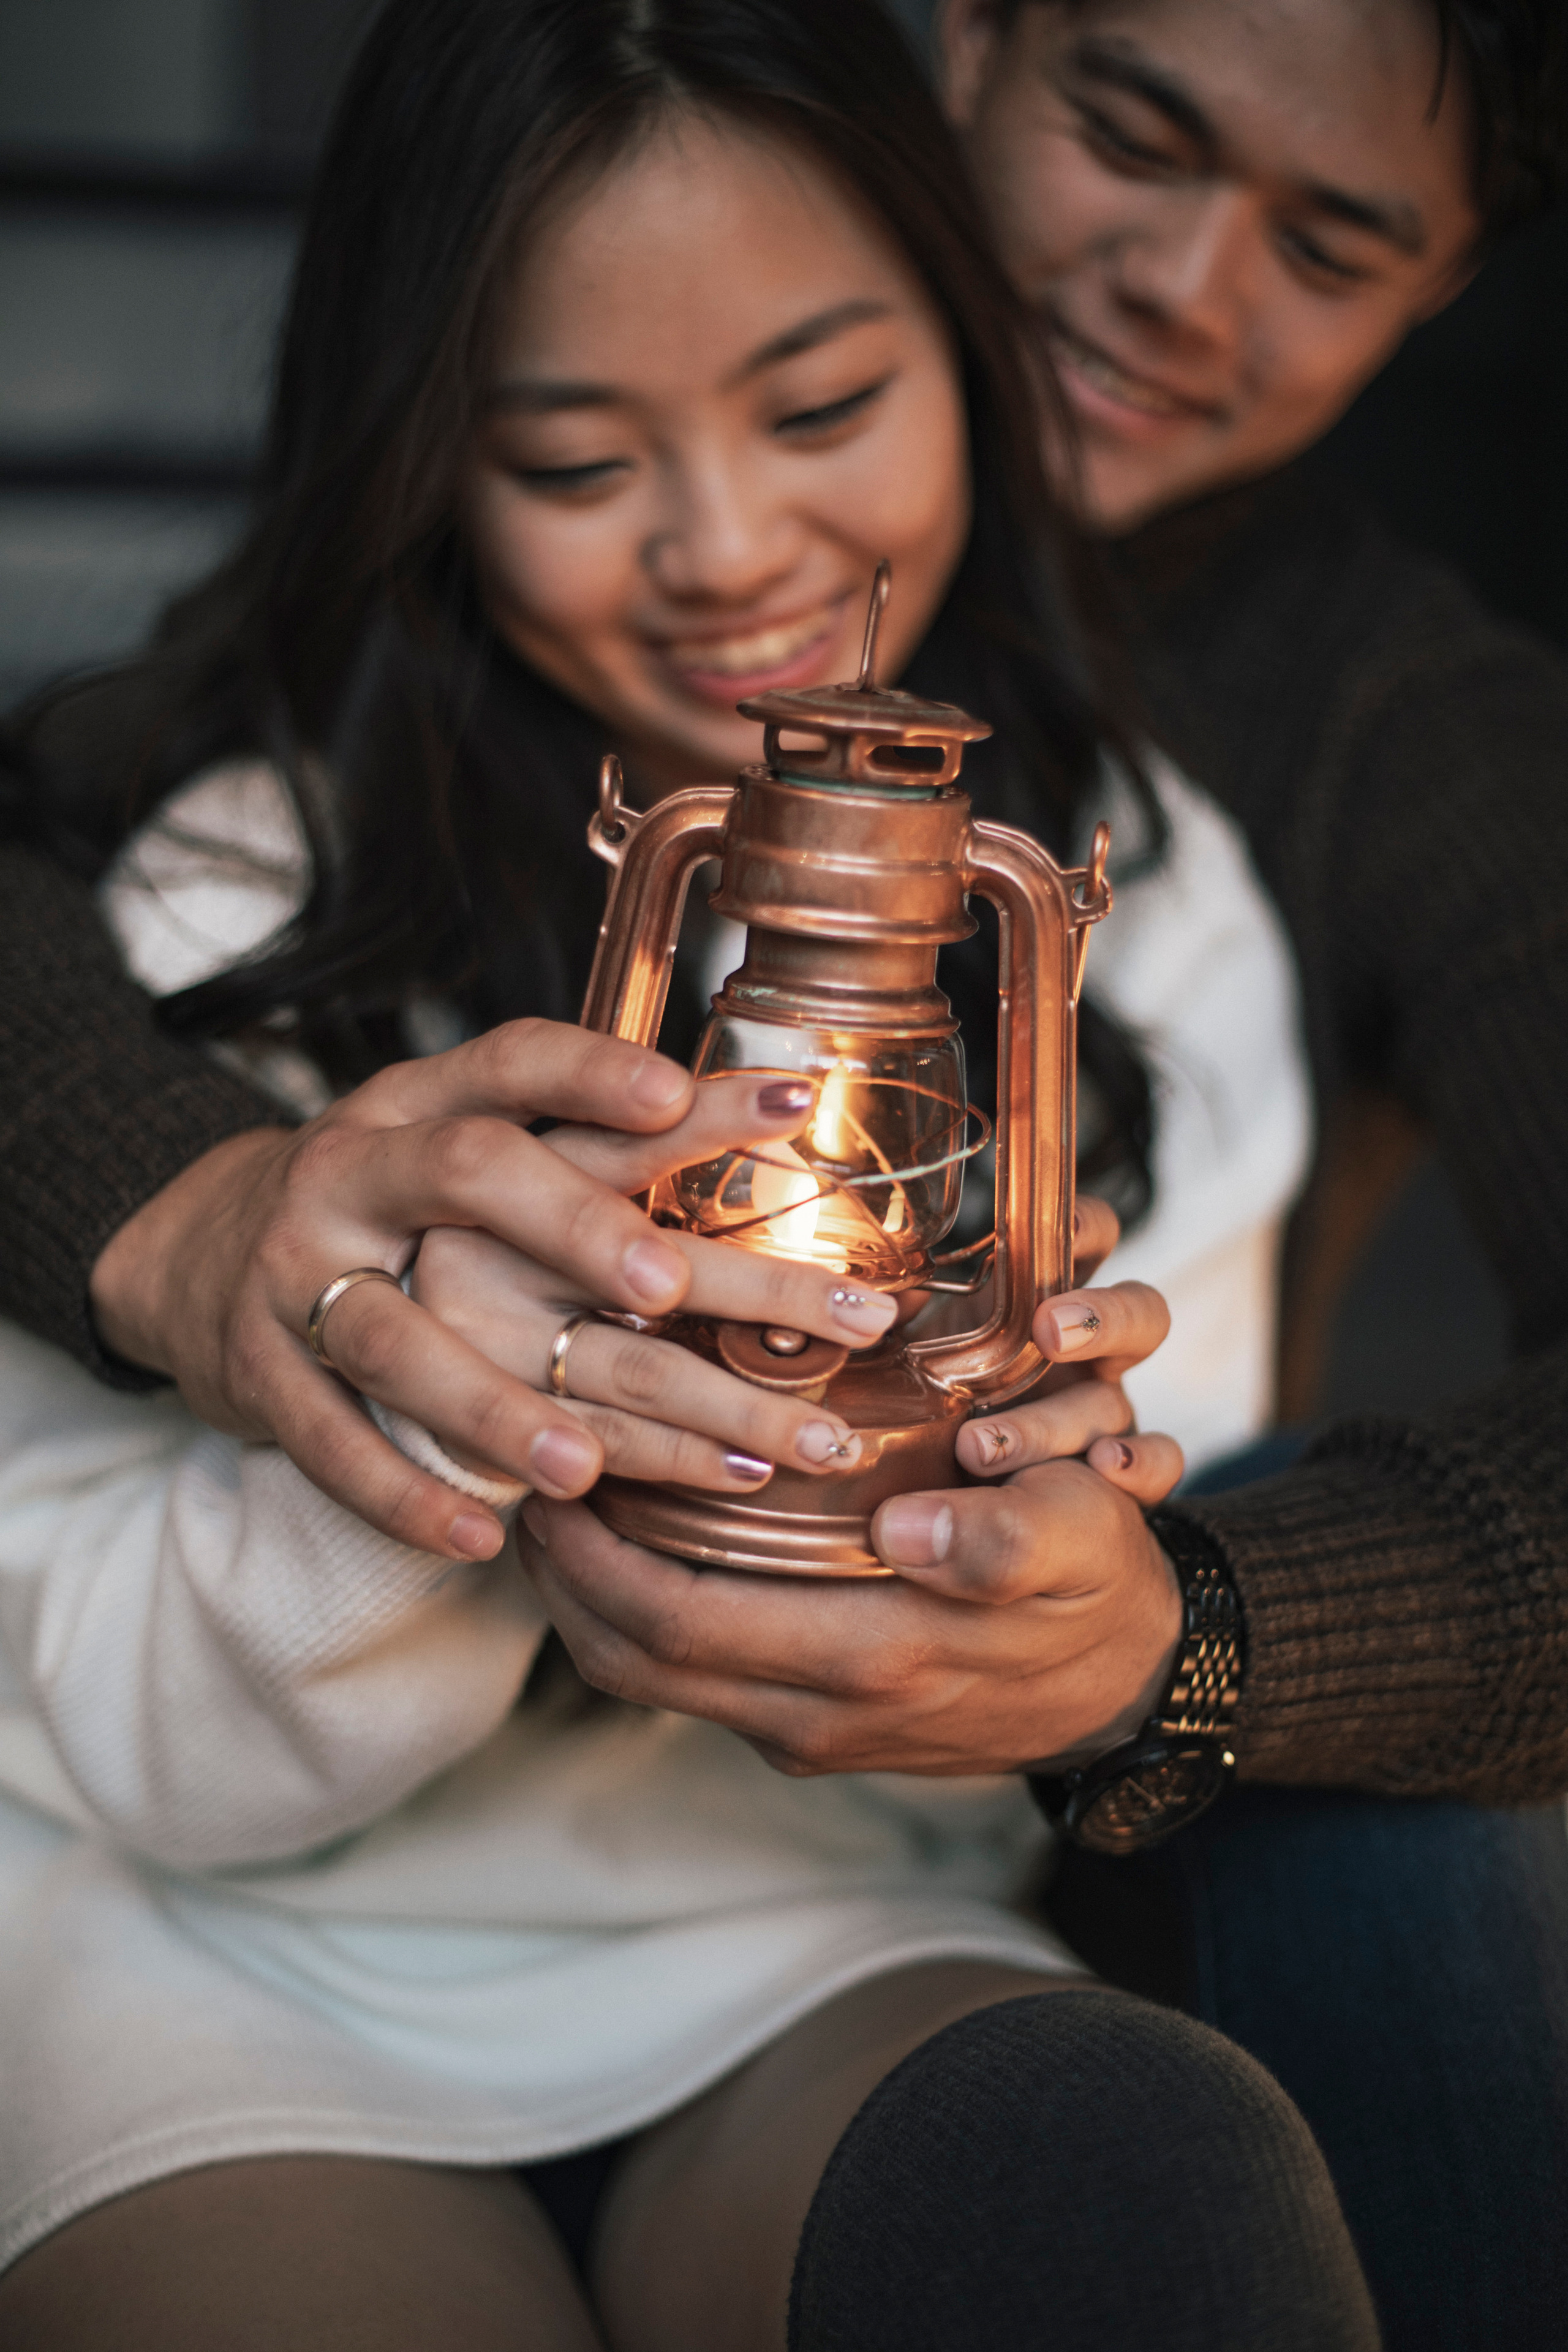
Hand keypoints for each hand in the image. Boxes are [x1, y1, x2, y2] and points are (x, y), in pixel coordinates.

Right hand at [89, 1020, 895, 1563]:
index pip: (515, 1063)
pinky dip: (405, 1495)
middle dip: (571, 1227)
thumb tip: (764, 1127)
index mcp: (422, 1104)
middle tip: (671, 1284)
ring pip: (395, 1340)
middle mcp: (359, 1173)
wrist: (201, 1251)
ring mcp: (298, 1275)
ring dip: (491, 1409)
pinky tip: (483, 1539)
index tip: (681, 1094)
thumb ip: (580, 1143)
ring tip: (580, 1470)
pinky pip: (332, 1443)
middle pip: (465, 1176)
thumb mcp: (459, 1138)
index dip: (594, 1072)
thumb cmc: (386, 1198)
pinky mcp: (262, 1373)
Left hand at [519, 1263, 1185, 1776]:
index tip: (552, 1478)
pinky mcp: (811, 1726)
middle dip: (563, 1579)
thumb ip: (996, 1539)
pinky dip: (642, 1618)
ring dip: (591, 1601)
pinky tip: (638, 1546)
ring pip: (652, 1680)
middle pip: (636, 1661)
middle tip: (526, 1481)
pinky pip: (692, 1679)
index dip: (594, 1560)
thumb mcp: (1077, 1542)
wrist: (1128, 1685)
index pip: (680, 1621)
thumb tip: (905, 1529)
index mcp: (872, 1657)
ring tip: (560, 1510)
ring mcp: (810, 1729)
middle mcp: (820, 1711)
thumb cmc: (1094, 1589)